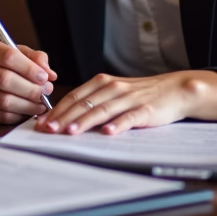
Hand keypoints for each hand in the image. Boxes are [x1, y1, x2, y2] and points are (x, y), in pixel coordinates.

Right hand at [0, 42, 55, 123]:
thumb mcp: (15, 53)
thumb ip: (35, 58)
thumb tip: (50, 74)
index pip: (9, 56)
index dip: (30, 69)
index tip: (45, 77)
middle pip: (6, 80)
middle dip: (31, 89)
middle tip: (46, 92)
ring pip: (4, 101)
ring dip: (28, 105)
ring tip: (40, 104)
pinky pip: (0, 115)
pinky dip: (18, 115)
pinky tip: (27, 111)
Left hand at [36, 70, 216, 135]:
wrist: (175, 90)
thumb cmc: (140, 95)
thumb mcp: (113, 93)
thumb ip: (93, 102)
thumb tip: (66, 117)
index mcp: (101, 83)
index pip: (73, 97)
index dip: (57, 110)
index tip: (41, 123)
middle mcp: (112, 88)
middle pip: (83, 103)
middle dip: (63, 118)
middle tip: (48, 130)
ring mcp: (128, 98)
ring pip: (101, 110)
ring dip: (84, 122)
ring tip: (70, 133)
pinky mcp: (145, 110)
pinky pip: (129, 118)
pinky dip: (118, 125)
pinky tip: (108, 133)